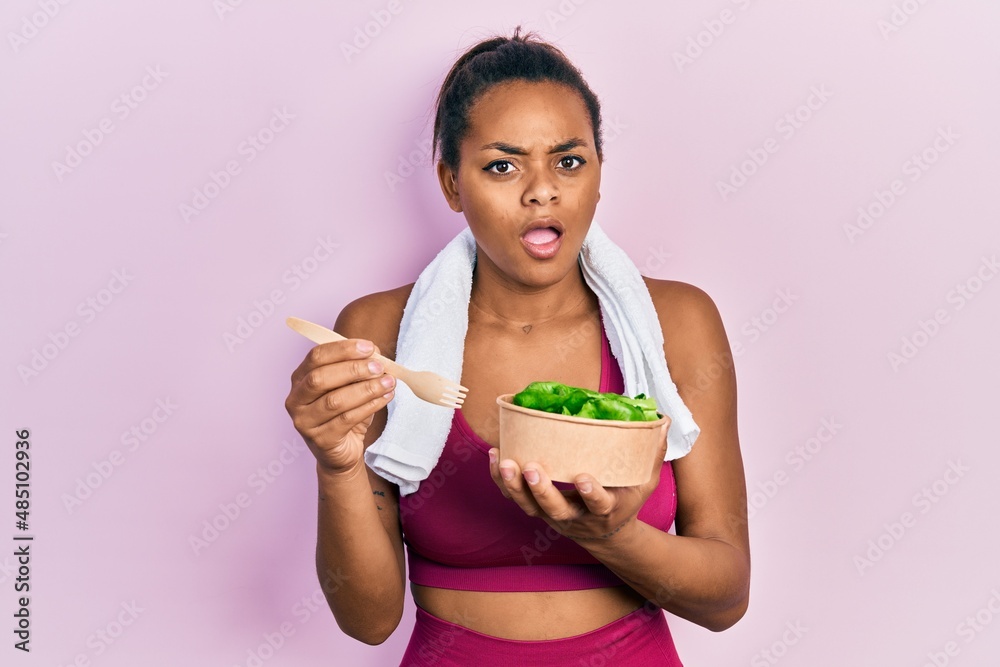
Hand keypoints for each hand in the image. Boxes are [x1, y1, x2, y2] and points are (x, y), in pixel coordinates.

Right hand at [284, 338, 395, 474]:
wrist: (341, 451)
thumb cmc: (344, 413)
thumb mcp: (351, 386)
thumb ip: (359, 366)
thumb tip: (375, 351)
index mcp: (300, 378)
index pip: (316, 357)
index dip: (343, 349)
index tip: (369, 347)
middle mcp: (296, 399)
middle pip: (320, 378)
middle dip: (353, 369)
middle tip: (379, 366)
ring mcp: (304, 421)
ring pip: (335, 401)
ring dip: (366, 389)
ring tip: (388, 383)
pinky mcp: (320, 440)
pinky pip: (346, 420)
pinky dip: (369, 406)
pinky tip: (384, 398)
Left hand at [487, 431, 667, 541]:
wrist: (605, 533)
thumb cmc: (625, 499)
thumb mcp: (645, 482)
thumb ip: (653, 455)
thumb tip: (663, 422)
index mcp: (605, 510)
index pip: (598, 504)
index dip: (591, 493)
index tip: (584, 478)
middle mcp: (576, 517)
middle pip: (555, 509)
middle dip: (541, 491)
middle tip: (531, 469)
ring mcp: (552, 515)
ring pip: (528, 506)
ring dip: (513, 486)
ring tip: (503, 462)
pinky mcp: (536, 509)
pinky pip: (514, 497)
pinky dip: (500, 480)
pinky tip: (494, 456)